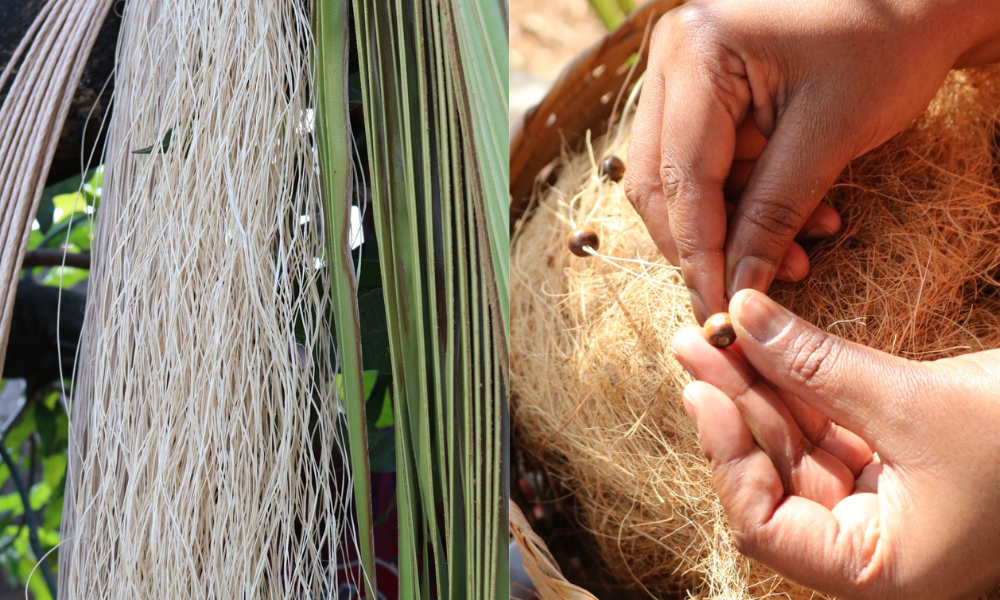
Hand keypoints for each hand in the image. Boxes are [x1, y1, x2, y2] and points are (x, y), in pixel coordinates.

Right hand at [625, 0, 999, 322]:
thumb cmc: (890, 40)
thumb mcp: (831, 135)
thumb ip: (775, 213)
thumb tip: (739, 288)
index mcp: (696, 54)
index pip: (682, 178)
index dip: (697, 255)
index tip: (716, 313)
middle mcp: (673, 58)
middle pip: (663, 180)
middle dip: (708, 243)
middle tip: (749, 291)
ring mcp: (685, 72)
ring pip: (683, 179)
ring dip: (735, 226)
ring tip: (799, 254)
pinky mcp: (708, 90)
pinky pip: (711, 164)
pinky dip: (748, 200)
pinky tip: (800, 220)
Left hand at [671, 290, 999, 598]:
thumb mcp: (914, 404)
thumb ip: (817, 365)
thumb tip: (743, 316)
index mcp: (877, 568)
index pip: (765, 526)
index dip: (727, 458)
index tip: (702, 391)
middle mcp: (868, 543)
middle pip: (772, 474)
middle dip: (733, 406)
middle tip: (694, 343)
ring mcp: (876, 502)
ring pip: (794, 444)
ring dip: (755, 388)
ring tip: (712, 334)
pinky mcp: (887, 462)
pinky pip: (824, 425)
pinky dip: (794, 385)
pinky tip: (760, 344)